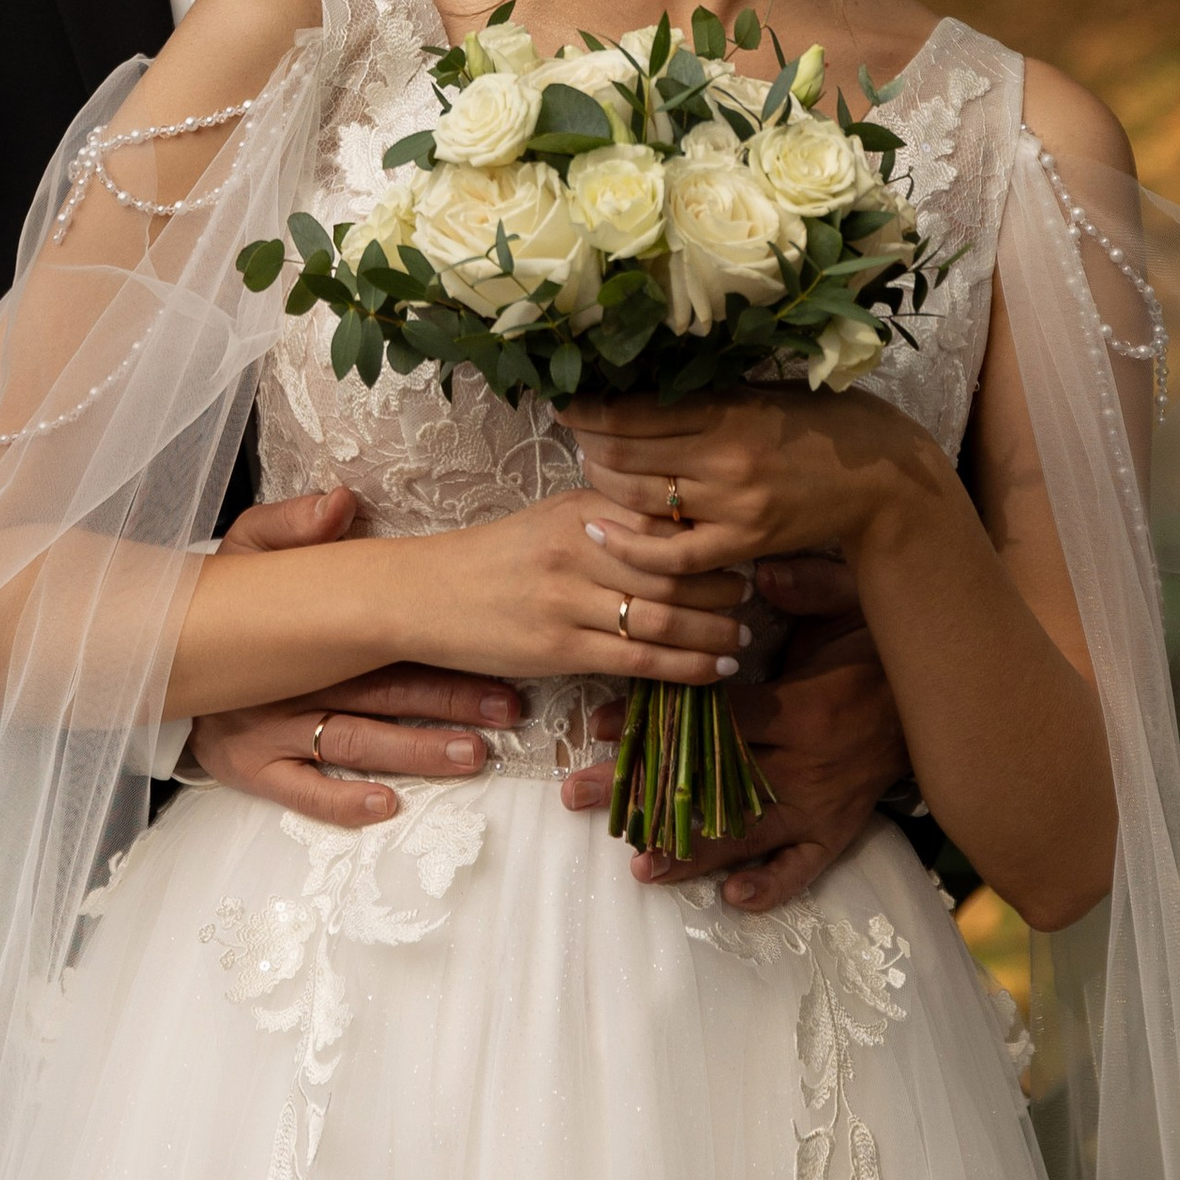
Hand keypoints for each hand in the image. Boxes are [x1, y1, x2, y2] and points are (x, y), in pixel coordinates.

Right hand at [187, 489, 522, 827]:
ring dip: (415, 750)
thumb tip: (339, 501)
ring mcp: (272, 727)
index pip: (385, 638)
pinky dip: (341, 800)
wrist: (154, 655)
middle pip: (382, 691)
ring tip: (471, 755)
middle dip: (449, 701)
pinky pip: (299, 789)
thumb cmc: (224, 604)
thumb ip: (292, 524)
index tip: (498, 652)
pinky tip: (386, 805)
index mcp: (307, 630)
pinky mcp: (249, 766)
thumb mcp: (246, 549)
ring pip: (354, 740)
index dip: (444, 648)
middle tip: (505, 709)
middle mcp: (294, 679)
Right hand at [412, 487, 751, 686]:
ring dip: (713, 632)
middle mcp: (579, 548)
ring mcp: (568, 600)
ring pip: (664, 617)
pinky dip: (685, 667)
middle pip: (675, 568)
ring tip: (741, 638)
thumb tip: (677, 527)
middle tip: (753, 598)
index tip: (744, 548)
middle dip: (723, 587)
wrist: (425, 595)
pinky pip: (639, 660)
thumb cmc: (496, 558)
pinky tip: (713, 669)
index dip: (713, 538)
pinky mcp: (559, 648)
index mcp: (582, 509)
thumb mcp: (551, 519)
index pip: (666, 520)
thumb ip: (610, 519)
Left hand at [559, 557, 910, 899]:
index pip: (716, 721)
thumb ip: (808, 585)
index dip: (656, 724)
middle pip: (712, 785)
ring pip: (747, 836)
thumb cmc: (885, 645)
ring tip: (637, 866)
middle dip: (641, 791)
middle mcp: (808, 767)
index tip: (598, 724)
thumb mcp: (852, 602)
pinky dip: (772, 886)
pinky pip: (805, 867)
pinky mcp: (840, 829)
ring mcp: (822, 805)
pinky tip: (732, 899)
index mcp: (805, 711)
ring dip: (689, 853)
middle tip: (578, 797)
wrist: (944, 698)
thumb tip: (761, 572)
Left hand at [570, 384, 915, 573]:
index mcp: (728, 408)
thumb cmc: (822, 421)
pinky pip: (672, 556)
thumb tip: (637, 390)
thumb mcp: (762, 392)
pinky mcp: (744, 543)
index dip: (588, 409)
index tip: (566, 403)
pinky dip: (630, 546)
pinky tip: (602, 532)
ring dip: (602, 485)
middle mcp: (725, 457)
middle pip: (624, 454)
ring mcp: (734, 505)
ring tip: (590, 471)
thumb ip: (707, 396)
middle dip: (587, 445)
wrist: (882, 476)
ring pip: (640, 499)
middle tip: (575, 436)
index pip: (633, 410)